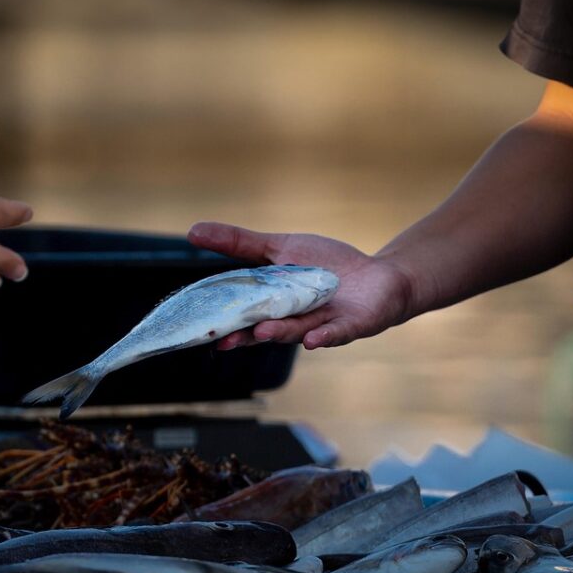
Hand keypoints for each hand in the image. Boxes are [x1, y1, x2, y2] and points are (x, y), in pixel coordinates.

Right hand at [187, 222, 414, 348]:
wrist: (380, 278)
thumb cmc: (327, 266)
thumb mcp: (281, 248)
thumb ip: (239, 244)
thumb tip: (192, 232)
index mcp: (273, 305)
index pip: (244, 314)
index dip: (224, 322)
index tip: (201, 329)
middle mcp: (294, 321)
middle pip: (266, 330)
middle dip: (246, 336)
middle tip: (224, 341)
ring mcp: (322, 325)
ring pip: (297, 331)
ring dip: (280, 332)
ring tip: (262, 331)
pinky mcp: (350, 326)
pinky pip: (335, 334)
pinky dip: (324, 336)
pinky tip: (313, 339)